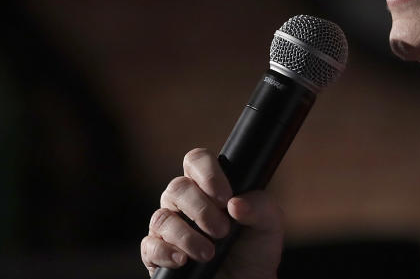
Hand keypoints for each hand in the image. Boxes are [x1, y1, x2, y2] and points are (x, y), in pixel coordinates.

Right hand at [140, 148, 284, 278]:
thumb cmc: (255, 250)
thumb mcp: (269, 224)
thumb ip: (260, 206)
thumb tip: (235, 203)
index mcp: (209, 187)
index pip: (197, 160)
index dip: (207, 173)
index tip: (225, 197)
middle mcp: (185, 202)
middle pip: (177, 187)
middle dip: (201, 210)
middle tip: (223, 230)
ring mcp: (169, 227)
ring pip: (162, 217)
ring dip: (187, 236)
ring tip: (209, 253)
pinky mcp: (157, 254)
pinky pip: (150, 246)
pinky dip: (166, 252)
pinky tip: (184, 260)